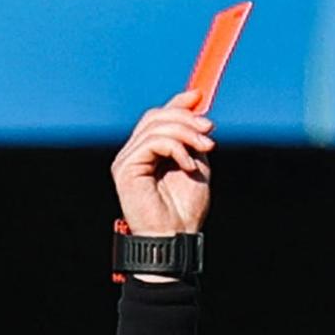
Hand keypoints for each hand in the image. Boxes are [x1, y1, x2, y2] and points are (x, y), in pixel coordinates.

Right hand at [111, 93, 213, 238]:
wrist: (176, 238)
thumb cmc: (185, 211)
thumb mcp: (195, 165)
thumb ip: (192, 139)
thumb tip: (196, 109)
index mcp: (147, 153)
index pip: (157, 118)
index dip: (177, 104)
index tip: (199, 97)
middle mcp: (133, 153)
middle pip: (156, 117)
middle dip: (186, 118)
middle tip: (209, 129)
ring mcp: (126, 160)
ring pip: (155, 127)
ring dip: (186, 133)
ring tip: (205, 148)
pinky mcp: (125, 168)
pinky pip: (151, 142)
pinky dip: (176, 148)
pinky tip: (188, 165)